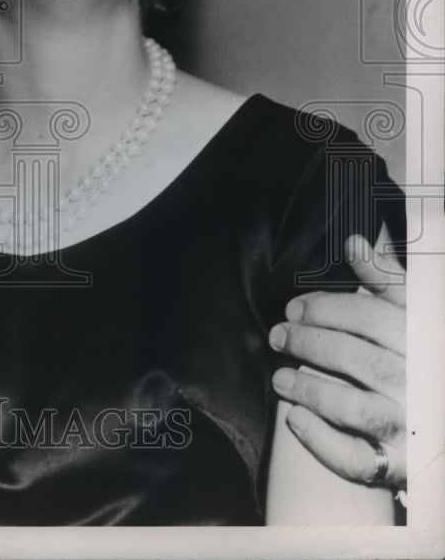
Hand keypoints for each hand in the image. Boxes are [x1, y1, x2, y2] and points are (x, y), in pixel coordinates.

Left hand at [269, 230, 405, 488]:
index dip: (324, 308)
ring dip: (307, 389)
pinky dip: (321, 441)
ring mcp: (412, 425)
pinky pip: (357, 460)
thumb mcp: (416, 313)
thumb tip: (353, 241)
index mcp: (424, 339)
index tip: (293, 308)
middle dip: (307, 342)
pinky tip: (295, 419)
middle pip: (355, 357)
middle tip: (278, 336)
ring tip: (279, 378)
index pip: (369, 316)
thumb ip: (387, 279)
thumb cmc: (426, 356)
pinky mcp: (400, 465)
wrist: (441, 420)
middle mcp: (422, 382)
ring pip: (352, 407)